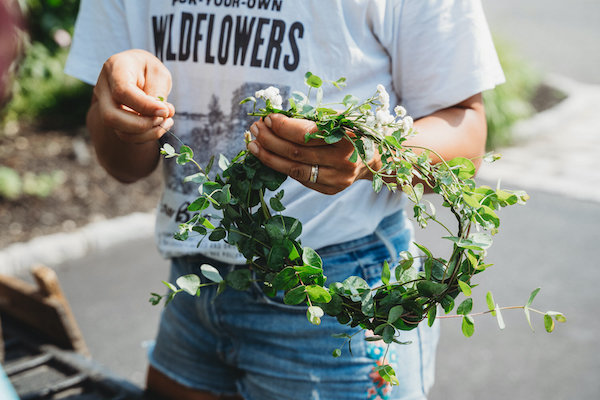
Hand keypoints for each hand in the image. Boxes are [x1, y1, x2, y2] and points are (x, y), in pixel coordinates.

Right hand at [93, 49, 174, 143]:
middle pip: (112, 116)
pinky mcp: (113, 119)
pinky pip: (126, 135)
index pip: (123, 91)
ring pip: (119, 130)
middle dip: (142, 124)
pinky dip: (146, 136)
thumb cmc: (148, 70)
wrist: (136, 72)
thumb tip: (162, 114)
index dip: (145, 106)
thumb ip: (158, 92)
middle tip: (164, 117)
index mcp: (116, 67)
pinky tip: (160, 126)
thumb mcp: (158, 73)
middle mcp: (103, 87)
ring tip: (166, 122)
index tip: (165, 111)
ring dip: (147, 133)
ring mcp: (104, 106)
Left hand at [247, 113, 373, 194]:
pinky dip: (282, 167)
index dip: (283, 126)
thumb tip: (274, 119)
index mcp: (346, 137)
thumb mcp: (338, 119)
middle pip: (296, 153)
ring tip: (253, 145)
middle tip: (255, 130)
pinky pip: (300, 179)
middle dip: (270, 140)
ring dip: (269, 156)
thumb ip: (310, 120)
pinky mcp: (330, 190)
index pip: (306, 134)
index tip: (267, 118)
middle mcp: (343, 161)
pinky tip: (269, 157)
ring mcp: (337, 179)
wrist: (373, 158)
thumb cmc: (350, 132)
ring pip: (294, 170)